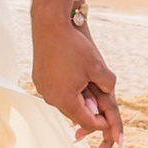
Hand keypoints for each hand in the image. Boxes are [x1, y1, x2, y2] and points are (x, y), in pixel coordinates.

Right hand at [31, 13, 122, 147]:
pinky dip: (65, 89)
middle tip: (100, 106)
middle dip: (88, 111)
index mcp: (65, 99)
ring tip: (87, 90)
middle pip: (73, 114)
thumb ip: (108, 85)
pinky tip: (73, 78)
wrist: (50, 25)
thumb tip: (109, 94)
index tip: (108, 120)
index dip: (100, 122)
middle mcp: (50, 97)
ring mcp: (42, 88)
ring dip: (76, 100)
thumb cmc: (74, 46)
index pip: (86, 121)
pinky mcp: (38, 78)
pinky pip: (55, 91)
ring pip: (63, 102)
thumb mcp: (98, 67)